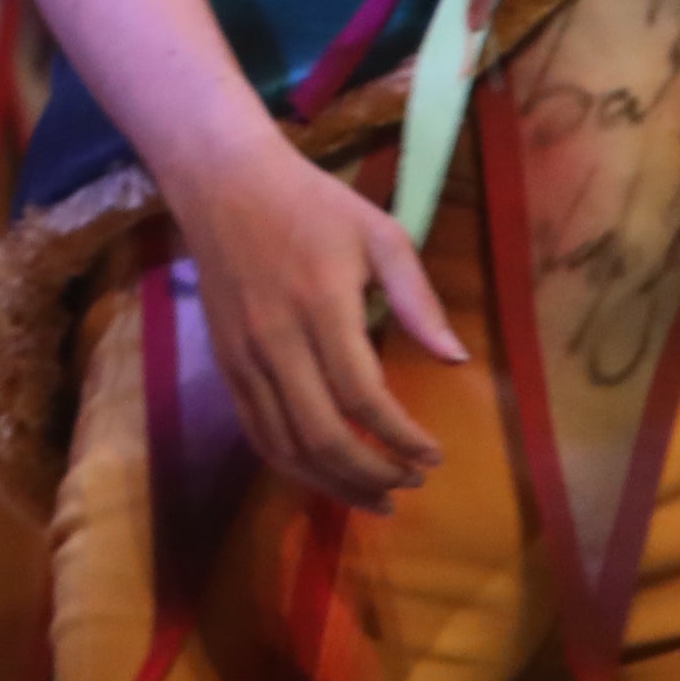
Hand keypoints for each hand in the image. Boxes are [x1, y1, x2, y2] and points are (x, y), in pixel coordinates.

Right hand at [170, 128, 465, 509]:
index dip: (401, 437)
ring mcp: (244, 357)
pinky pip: (257, 432)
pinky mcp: (226, 364)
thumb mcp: (379, 233)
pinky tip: (326, 475)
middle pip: (323, 434)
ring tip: (377, 498)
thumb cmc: (313, 204)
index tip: (434, 456)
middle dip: (373, 473)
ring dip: (334, 483)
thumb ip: (418, 298)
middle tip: (411, 483)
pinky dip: (293, 465)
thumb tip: (455, 359)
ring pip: (286, 446)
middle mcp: (277, 339)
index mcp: (322, 304)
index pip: (363, 395)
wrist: (224, 183)